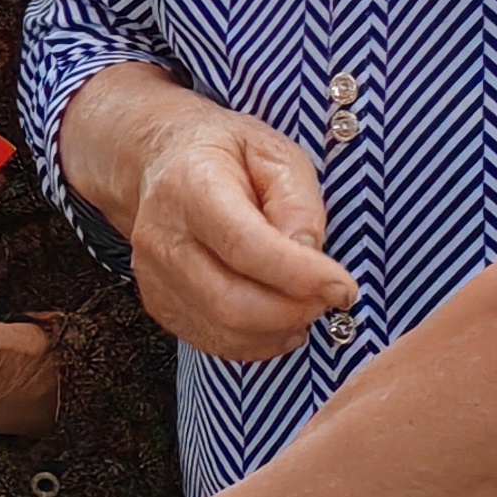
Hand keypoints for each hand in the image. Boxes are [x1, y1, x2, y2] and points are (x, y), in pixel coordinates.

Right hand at [113, 100, 358, 361]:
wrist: (162, 164)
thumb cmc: (227, 156)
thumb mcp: (275, 154)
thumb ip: (298, 202)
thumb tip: (309, 255)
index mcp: (190, 186)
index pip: (244, 246)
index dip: (299, 275)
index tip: (342, 287)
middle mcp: (161, 237)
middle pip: (231, 303)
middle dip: (294, 311)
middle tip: (330, 297)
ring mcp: (154, 277)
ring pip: (225, 332)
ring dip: (280, 330)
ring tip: (307, 304)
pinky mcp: (159, 305)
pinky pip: (215, 342)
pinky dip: (259, 341)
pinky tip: (281, 319)